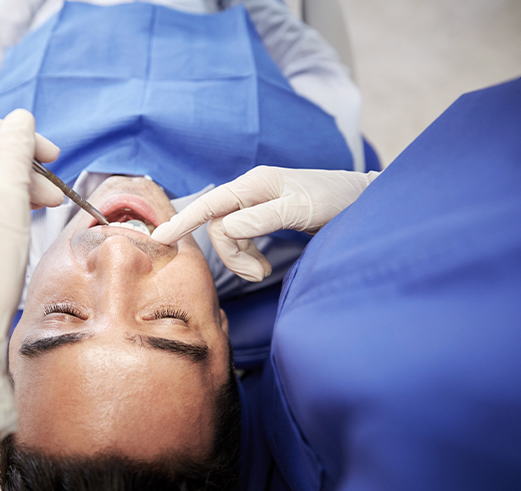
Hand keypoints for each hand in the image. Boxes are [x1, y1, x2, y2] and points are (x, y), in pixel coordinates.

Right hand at [151, 166, 378, 281]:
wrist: (361, 200)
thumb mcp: (300, 209)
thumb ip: (263, 218)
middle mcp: (251, 190)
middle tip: (258, 275)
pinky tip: (263, 266)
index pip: (210, 204)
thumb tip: (228, 228)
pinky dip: (248, 255)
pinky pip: (242, 237)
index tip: (159, 239)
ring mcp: (257, 203)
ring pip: (229, 235)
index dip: (183, 222)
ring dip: (240, 258)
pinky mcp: (264, 215)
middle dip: (232, 255)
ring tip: (262, 274)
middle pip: (219, 226)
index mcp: (255, 184)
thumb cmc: (335, 199)